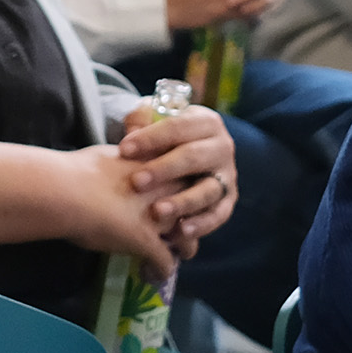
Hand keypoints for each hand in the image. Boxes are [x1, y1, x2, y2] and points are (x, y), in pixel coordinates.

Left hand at [123, 106, 243, 258]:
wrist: (184, 155)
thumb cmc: (163, 138)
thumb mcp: (153, 121)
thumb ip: (141, 120)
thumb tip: (134, 130)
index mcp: (206, 122)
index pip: (178, 127)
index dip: (150, 138)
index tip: (123, 150)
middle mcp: (222, 147)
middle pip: (193, 157)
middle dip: (163, 169)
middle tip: (136, 183)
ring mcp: (227, 175)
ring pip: (208, 189)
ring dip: (182, 201)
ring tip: (157, 212)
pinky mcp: (228, 201)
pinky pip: (218, 215)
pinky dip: (201, 225)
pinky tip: (179, 231)